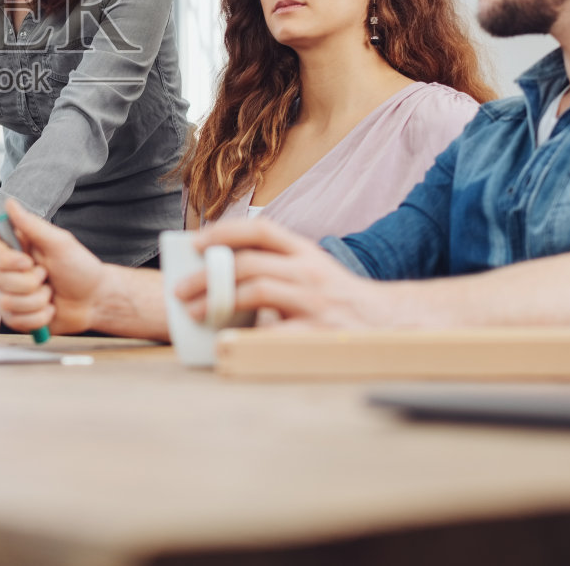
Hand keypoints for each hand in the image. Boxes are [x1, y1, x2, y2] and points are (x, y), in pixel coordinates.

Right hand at [0, 200, 105, 336]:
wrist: (93, 300)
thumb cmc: (79, 268)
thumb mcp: (59, 243)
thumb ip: (32, 225)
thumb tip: (10, 203)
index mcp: (14, 247)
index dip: (3, 258)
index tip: (27, 261)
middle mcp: (7, 270)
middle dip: (30, 282)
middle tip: (47, 275)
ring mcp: (9, 295)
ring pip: (7, 302)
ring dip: (38, 300)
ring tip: (50, 293)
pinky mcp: (15, 317)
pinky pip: (17, 321)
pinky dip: (40, 316)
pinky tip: (50, 309)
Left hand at [173, 217, 388, 328]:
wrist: (388, 325)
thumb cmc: (338, 299)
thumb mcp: (313, 270)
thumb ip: (278, 266)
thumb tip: (222, 271)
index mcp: (306, 252)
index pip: (261, 230)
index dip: (225, 232)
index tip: (196, 243)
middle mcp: (310, 271)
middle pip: (249, 263)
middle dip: (208, 275)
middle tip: (181, 290)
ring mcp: (315, 301)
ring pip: (257, 290)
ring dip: (217, 301)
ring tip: (195, 313)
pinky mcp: (317, 333)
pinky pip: (274, 331)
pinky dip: (247, 335)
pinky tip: (227, 340)